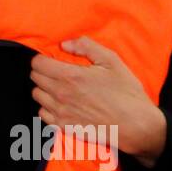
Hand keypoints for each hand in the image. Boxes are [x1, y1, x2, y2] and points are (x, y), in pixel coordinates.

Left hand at [30, 35, 166, 164]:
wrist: (135, 125)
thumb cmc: (126, 93)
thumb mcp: (111, 61)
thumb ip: (86, 47)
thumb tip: (64, 44)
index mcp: (70, 76)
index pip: (38, 63)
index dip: (43, 58)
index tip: (52, 59)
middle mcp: (61, 94)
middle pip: (35, 78)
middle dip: (44, 71)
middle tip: (58, 71)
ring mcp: (61, 112)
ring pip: (37, 95)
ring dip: (44, 89)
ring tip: (60, 87)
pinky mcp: (64, 127)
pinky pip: (43, 114)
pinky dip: (48, 107)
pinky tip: (62, 103)